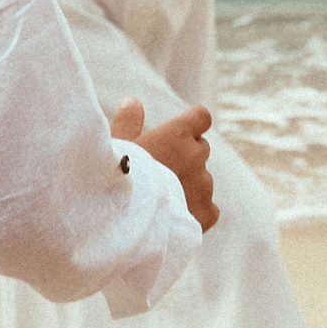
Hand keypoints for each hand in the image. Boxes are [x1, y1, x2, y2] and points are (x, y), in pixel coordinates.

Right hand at [114, 96, 217, 233]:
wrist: (124, 225)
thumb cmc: (117, 180)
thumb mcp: (117, 147)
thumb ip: (128, 122)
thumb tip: (133, 102)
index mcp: (177, 135)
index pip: (201, 117)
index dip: (192, 124)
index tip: (179, 133)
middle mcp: (196, 156)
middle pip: (201, 148)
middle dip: (186, 156)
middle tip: (160, 171)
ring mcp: (204, 185)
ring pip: (204, 179)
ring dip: (190, 184)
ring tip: (162, 199)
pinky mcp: (207, 213)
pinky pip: (209, 207)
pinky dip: (197, 210)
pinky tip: (175, 217)